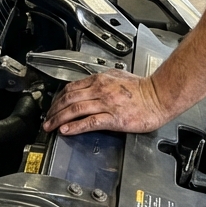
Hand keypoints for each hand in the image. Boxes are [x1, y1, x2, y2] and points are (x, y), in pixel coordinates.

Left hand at [42, 70, 171, 135]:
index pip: (72, 88)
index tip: (52, 106)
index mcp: (100, 79)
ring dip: (59, 118)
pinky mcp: (113, 118)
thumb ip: (101, 80)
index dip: (58, 98)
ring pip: (75, 110)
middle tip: (46, 119)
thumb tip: (88, 84)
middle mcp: (100, 90)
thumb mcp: (117, 76)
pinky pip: (89, 122)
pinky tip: (66, 130)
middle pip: (69, 99)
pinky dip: (75, 126)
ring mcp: (106, 104)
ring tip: (50, 126)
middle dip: (54, 110)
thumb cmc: (143, 89)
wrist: (159, 96)